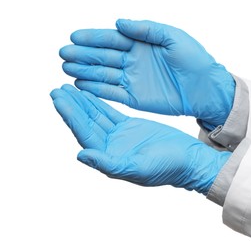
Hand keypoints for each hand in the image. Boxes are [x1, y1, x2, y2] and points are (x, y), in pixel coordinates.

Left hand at [50, 85, 230, 193]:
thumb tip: (81, 155)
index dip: (71, 116)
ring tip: (68, 88)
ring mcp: (119, 136)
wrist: (188, 158)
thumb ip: (108, 163)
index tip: (59, 99)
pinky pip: (110, 113)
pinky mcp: (129, 126)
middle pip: (86, 123)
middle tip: (57, 89)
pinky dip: (99, 103)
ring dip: (83, 103)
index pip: (85, 133)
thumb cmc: (167, 166)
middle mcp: (110, 146)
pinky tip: (89, 94)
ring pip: (96, 116)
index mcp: (109, 157)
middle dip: (72, 106)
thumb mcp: (138, 168)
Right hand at [59, 19, 234, 127]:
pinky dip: (96, 89)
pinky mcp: (134, 98)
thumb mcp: (173, 37)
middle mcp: (133, 61)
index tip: (74, 37)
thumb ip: (146, 29)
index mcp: (141, 44)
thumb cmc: (194, 60)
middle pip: (103, 56)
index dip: (93, 38)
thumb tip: (119, 23)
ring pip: (103, 74)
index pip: (112, 39)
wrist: (205, 89)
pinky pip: (111, 92)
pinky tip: (81, 84)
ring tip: (67, 69)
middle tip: (64, 54)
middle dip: (83, 55)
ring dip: (85, 71)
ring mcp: (133, 80)